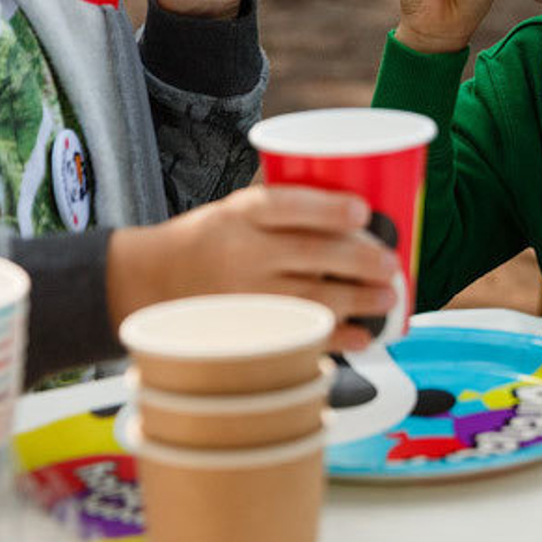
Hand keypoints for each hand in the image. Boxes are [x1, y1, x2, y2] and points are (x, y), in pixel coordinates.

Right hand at [106, 184, 400, 353]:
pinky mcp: (249, 330)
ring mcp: (246, 296)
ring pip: (312, 297)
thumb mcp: (234, 209)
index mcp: (240, 214)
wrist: (149, 282)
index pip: (285, 205)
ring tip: (389, 296)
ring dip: (359, 299)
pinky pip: (299, 334)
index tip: (363, 210)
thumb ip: (284, 210)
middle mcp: (242, 253)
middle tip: (392, 262)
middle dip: (360, 259)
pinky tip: (364, 335)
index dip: (327, 207)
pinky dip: (337, 337)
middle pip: (310, 253)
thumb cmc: (209, 240)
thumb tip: (360, 207)